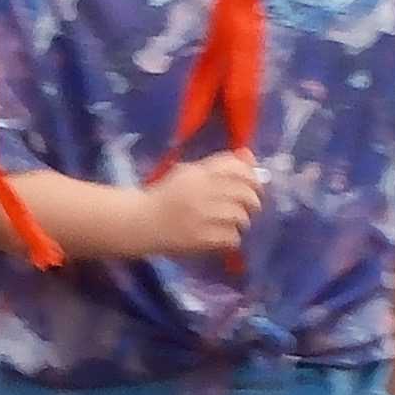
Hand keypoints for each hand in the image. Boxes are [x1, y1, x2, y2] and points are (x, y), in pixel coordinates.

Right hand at [132, 152, 263, 259]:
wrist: (140, 222)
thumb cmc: (167, 196)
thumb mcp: (190, 173)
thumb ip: (220, 165)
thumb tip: (249, 156)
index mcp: (198, 173)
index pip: (236, 168)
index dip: (252, 176)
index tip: (254, 185)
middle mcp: (202, 191)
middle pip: (244, 193)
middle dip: (252, 201)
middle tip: (248, 207)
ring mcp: (202, 216)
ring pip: (240, 217)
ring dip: (240, 221)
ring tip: (230, 223)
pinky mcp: (201, 238)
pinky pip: (231, 237)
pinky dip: (230, 238)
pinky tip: (221, 236)